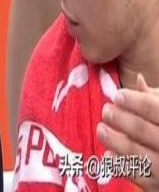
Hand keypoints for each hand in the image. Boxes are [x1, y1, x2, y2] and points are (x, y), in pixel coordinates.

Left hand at [97, 74, 158, 190]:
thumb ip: (154, 97)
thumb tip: (137, 79)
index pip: (156, 109)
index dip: (136, 102)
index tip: (117, 96)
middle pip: (145, 131)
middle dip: (122, 120)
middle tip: (105, 111)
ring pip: (140, 155)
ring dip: (116, 142)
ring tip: (101, 129)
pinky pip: (139, 177)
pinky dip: (121, 166)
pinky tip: (108, 154)